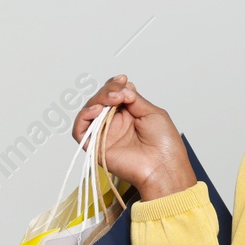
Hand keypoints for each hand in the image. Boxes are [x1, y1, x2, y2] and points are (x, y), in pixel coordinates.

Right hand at [72, 75, 198, 199]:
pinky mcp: (95, 148)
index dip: (114, 85)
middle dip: (108, 91)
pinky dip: (84, 116)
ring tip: (113, 99)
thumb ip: (134, 99)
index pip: (113, 95)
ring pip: (89, 111)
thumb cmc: (164, 144)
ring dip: (98, 100)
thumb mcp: (152, 112)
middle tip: (121, 93)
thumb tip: (122, 88)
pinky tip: (98, 110)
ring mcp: (105, 135)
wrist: (163, 166)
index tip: (123, 79)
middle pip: (100, 100)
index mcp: (129, 116)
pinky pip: (80, 130)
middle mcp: (115, 124)